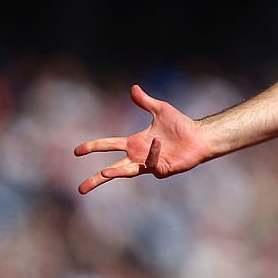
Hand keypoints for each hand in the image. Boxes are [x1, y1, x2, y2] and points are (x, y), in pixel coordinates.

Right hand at [74, 84, 209, 194]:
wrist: (199, 136)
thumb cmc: (181, 125)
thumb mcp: (160, 109)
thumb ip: (145, 101)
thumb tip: (134, 87)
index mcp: (134, 143)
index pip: (109, 145)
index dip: (93, 147)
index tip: (77, 151)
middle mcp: (139, 156)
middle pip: (113, 169)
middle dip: (97, 179)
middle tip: (81, 189)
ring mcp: (149, 164)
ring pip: (128, 172)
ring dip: (116, 173)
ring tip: (104, 174)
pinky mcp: (162, 169)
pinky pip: (152, 163)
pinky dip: (151, 154)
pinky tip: (156, 143)